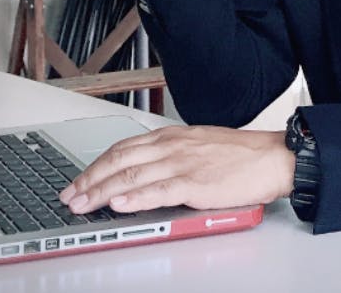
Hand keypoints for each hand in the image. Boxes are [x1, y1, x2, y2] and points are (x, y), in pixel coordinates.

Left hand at [59, 125, 294, 213]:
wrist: (270, 157)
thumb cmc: (239, 154)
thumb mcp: (198, 145)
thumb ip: (171, 155)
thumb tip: (144, 173)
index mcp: (172, 137)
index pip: (123, 148)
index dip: (97, 165)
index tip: (79, 179)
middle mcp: (172, 146)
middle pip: (120, 160)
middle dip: (90, 179)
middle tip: (70, 196)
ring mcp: (183, 164)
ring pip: (132, 176)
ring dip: (101, 192)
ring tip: (82, 204)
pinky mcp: (196, 183)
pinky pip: (158, 190)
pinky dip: (135, 198)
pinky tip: (118, 204)